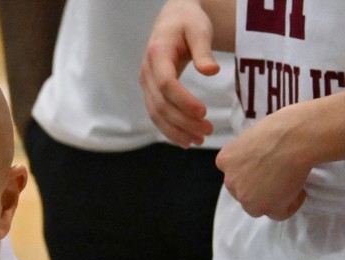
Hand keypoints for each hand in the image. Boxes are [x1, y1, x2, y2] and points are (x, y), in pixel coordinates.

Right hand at [140, 0, 218, 147]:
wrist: (172, 20)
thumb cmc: (188, 22)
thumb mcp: (199, 29)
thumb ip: (204, 50)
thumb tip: (211, 71)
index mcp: (157, 54)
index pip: (166, 84)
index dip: (183, 101)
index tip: (204, 112)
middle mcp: (147, 73)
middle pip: (161, 104)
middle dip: (183, 122)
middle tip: (208, 131)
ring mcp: (146, 84)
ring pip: (156, 114)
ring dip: (176, 131)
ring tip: (198, 141)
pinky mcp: (151, 92)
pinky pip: (156, 115)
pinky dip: (170, 129)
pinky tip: (186, 139)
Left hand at [216, 105, 310, 219]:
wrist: (295, 138)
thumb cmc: (282, 127)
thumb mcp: (254, 135)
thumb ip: (250, 151)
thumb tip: (262, 155)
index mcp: (225, 160)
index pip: (235, 174)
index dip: (253, 172)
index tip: (268, 166)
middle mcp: (230, 181)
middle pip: (244, 191)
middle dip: (260, 186)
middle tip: (280, 175)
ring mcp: (245, 197)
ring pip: (258, 205)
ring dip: (273, 197)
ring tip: (291, 182)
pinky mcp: (264, 207)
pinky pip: (279, 214)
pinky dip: (291, 204)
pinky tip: (298, 191)